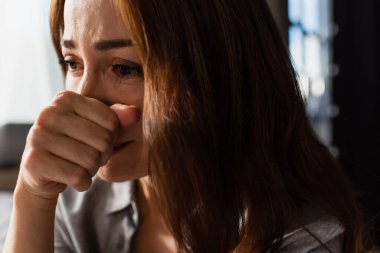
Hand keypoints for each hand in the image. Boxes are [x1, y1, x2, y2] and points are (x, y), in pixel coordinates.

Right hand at [17, 90, 136, 199]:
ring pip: (91, 160)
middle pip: (103, 140)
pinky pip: (78, 176)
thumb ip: (117, 118)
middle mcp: (48, 113)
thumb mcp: (97, 127)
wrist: (43, 172)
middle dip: (103, 156)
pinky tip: (73, 179)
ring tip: (80, 166)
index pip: (111, 121)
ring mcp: (38, 136)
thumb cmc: (76, 145)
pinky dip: (83, 183)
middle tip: (90, 157)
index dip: (112, 137)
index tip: (96, 141)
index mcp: (66, 98)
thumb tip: (135, 113)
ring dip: (92, 170)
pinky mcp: (34, 161)